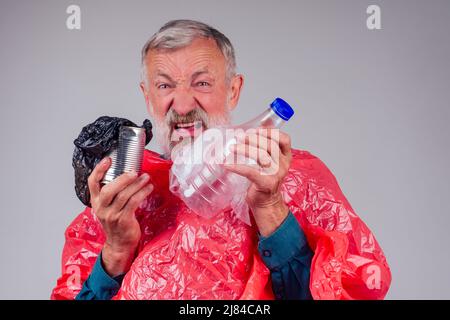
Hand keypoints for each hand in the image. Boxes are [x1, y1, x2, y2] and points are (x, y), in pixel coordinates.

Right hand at [87, 157, 153, 276]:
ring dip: (137, 184)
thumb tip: (126, 173)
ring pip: (124, 195)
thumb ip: (112, 193)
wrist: (119, 244)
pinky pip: (133, 202)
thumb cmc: (116, 222)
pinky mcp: (123, 220)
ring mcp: (112, 215)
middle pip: (109, 189)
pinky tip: (148, 188)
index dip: (99, 170)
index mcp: (96, 201)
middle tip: (134, 171)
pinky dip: (142, 193)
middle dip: (123, 178)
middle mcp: (101, 207)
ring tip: (146, 178)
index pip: (92, 183)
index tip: (108, 159)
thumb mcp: (108, 207)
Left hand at [224, 128, 291, 236]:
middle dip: (254, 138)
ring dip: (245, 149)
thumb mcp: (269, 162)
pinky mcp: (265, 184)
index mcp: (285, 157)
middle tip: (240, 136)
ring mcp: (276, 175)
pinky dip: (237, 167)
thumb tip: (245, 132)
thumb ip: (263, 149)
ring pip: (262, 156)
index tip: (257, 128)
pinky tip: (227, 164)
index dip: (271, 131)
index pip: (284, 139)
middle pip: (270, 145)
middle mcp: (283, 164)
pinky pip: (250, 172)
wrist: (267, 203)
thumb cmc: (264, 180)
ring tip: (232, 147)